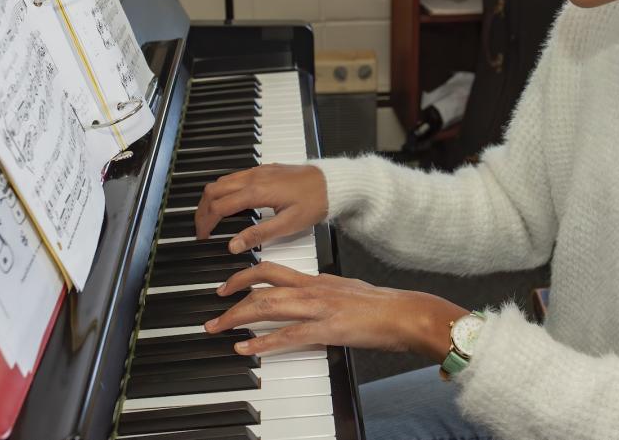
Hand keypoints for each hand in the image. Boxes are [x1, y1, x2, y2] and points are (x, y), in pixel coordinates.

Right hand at [195, 164, 327, 252]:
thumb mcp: (288, 224)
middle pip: (214, 190)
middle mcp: (254, 177)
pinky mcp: (265, 169)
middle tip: (201, 228)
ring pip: (222, 180)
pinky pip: (235, 176)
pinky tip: (229, 202)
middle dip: (202, 209)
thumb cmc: (315, 202)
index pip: (219, 206)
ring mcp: (258, 171)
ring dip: (211, 198)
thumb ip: (258, 235)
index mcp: (257, 192)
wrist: (333, 183)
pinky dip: (224, 189)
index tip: (202, 237)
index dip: (206, 223)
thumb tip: (232, 245)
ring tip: (210, 217)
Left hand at [205, 262, 465, 360]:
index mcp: (317, 279)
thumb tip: (310, 295)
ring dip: (238, 317)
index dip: (245, 274)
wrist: (403, 312)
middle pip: (263, 286)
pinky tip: (247, 348)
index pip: (272, 269)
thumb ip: (325, 290)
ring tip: (218, 327)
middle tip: (214, 309)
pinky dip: (263, 342)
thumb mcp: (347, 289)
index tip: (228, 283)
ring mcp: (318, 308)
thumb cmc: (381, 305)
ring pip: (269, 306)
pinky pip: (288, 335)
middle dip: (232, 296)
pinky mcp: (326, 330)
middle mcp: (313, 289)